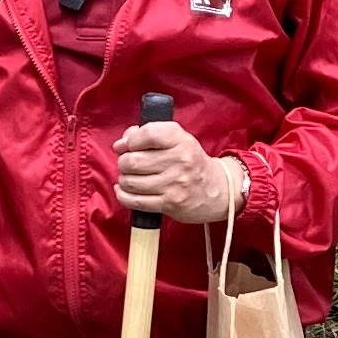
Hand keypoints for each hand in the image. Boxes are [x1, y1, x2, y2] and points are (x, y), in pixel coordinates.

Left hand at [113, 119, 246, 226]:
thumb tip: (120, 144)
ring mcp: (174, 184)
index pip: (147, 134)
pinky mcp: (170, 204)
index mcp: (181, 141)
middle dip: (123, 162)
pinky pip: (135, 201)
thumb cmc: (190, 162)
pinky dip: (123, 195)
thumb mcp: (177, 140)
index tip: (127, 145)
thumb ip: (148, 134)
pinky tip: (124, 190)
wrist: (217, 190)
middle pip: (133, 160)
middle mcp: (180, 161)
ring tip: (130, 177)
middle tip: (127, 164)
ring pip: (131, 182)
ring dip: (124, 180)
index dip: (130, 140)